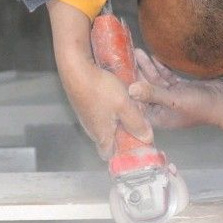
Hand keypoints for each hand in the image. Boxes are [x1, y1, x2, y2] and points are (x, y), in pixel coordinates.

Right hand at [46, 0, 151, 159]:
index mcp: (101, 135)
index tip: (134, 146)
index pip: (109, 154)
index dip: (121, 153)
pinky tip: (116, 95)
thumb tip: (147, 138)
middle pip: (109, 138)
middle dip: (123, 133)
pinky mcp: (82, 104)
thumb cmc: (101, 89)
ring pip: (104, 123)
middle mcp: (91, 129)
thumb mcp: (124, 105)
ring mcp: (85, 116)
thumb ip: (136, 122)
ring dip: (117, 119)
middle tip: (137, 123)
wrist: (75, 68)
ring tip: (129, 107)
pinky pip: (99, 111)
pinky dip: (109, 108)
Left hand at [128, 49, 222, 137]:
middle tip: (124, 58)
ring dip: (147, 67)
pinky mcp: (179, 87)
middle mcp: (161, 107)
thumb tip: (129, 89)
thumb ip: (151, 93)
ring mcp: (171, 96)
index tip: (116, 76)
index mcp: (157, 116)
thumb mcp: (172, 99)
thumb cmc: (198, 106)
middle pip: (144, 90)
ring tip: (136, 51)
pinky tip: (152, 55)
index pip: (136, 104)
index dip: (126, 91)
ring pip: (154, 81)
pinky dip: (160, 67)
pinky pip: (165, 76)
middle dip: (135, 75)